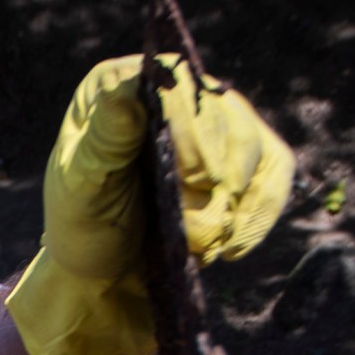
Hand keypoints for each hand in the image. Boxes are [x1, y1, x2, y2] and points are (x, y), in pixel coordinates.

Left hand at [6, 54, 293, 354]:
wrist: (104, 271)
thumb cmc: (83, 226)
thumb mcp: (80, 190)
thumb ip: (105, 145)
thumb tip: (125, 97)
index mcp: (122, 83)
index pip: (175, 83)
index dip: (192, 133)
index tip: (194, 181)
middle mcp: (172, 89)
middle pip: (224, 115)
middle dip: (215, 179)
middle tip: (194, 230)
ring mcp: (213, 120)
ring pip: (255, 146)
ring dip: (235, 203)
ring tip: (205, 244)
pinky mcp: (242, 156)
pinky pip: (274, 171)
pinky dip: (260, 212)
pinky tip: (232, 246)